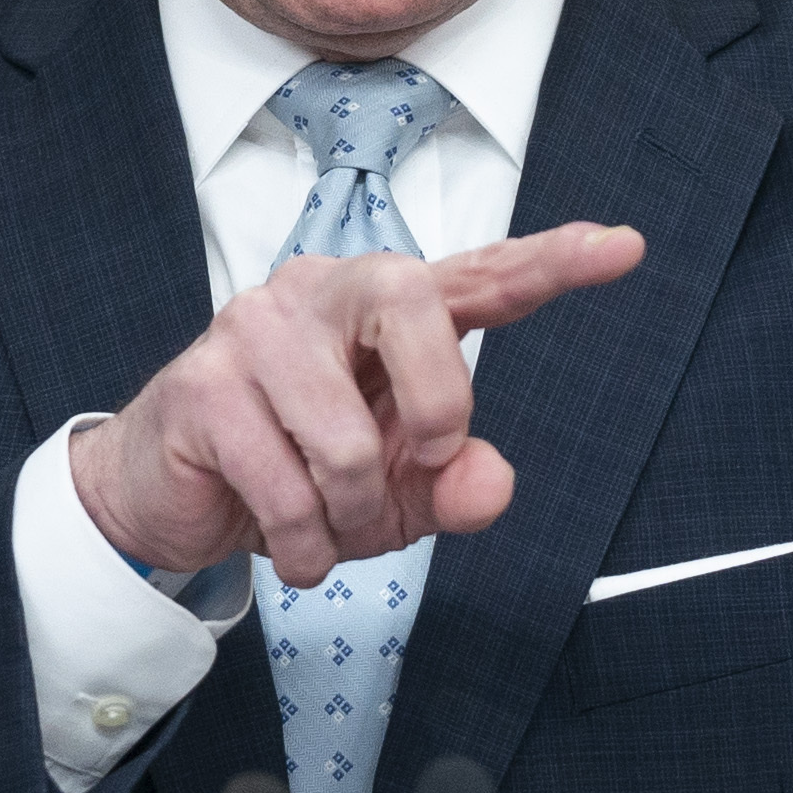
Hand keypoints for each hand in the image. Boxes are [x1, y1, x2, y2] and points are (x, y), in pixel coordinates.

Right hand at [75, 222, 647, 588]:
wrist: (171, 496)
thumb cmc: (294, 471)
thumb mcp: (395, 492)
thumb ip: (456, 485)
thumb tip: (489, 485)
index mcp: (387, 307)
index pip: (479, 275)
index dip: (552, 261)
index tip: (622, 248)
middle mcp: (323, 292)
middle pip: (416, 309)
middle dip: (435, 413)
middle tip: (412, 465)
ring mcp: (256, 329)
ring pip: (347, 443)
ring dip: (348, 517)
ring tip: (324, 522)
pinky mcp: (203, 385)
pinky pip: (287, 490)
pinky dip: (302, 544)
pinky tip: (287, 539)